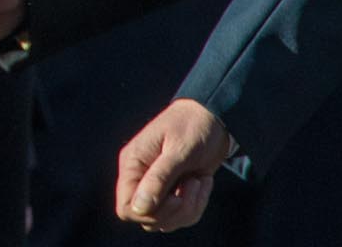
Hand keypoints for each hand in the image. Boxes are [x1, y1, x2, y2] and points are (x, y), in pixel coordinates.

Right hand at [116, 99, 230, 232]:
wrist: (215, 119)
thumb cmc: (193, 127)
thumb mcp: (178, 150)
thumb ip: (158, 178)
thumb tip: (139, 207)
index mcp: (133, 164)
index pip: (126, 206)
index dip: (148, 213)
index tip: (174, 198)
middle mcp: (141, 178)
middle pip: (147, 218)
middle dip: (175, 211)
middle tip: (192, 185)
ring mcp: (158, 187)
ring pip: (166, 221)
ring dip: (190, 208)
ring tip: (199, 181)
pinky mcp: (175, 192)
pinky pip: (182, 216)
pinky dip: (198, 205)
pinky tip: (203, 181)